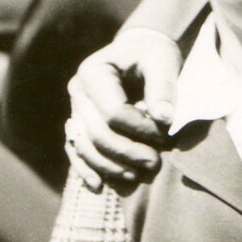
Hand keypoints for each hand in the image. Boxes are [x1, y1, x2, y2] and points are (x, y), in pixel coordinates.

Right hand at [65, 32, 182, 193]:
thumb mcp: (163, 61)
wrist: (141, 54)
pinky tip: (99, 187)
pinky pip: (77, 152)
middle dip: (127, 153)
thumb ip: (164, 87)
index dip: (141, 129)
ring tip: (138, 176)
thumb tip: (164, 119)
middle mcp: (78, 92)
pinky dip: (87, 170)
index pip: (113, 113)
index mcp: (93, 72)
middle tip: (156, 164)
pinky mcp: (78, 126)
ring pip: (85, 148)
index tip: (166, 134)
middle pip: (97, 134)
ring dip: (111, 167)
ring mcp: (75, 111)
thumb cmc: (154, 56)